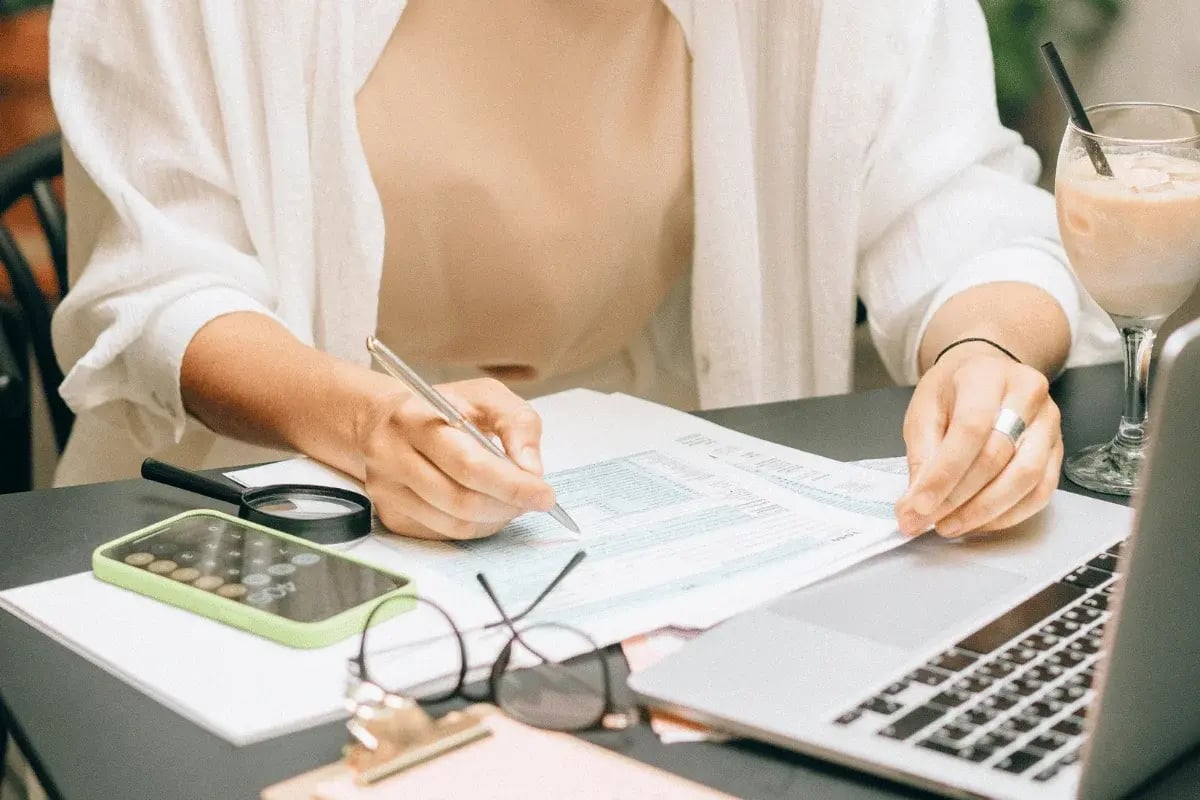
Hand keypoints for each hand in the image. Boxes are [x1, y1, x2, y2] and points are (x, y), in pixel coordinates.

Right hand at [356, 378, 555, 539]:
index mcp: (415, 419)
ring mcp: (387, 491)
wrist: (383, 420)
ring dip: (495, 519)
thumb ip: (517, 423)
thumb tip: (532, 471)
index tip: (545, 495)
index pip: (468, 464)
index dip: (511, 485)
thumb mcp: (485, 396)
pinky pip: (444, 534)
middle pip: (461, 500)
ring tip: (512, 501)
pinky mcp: (390, 515)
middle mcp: (392, 456)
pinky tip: (487, 508)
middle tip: (534, 500)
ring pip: (454, 524)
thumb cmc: (444, 407)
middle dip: (508, 505)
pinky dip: (476, 527)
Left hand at [895, 343, 1062, 537]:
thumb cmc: (952, 391)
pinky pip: (1041, 491)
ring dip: (985, 511)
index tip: (918, 506)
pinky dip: (1009, 514)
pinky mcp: (1058, 448)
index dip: (944, 474)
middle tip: (926, 520)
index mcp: (986, 376)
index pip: (970, 430)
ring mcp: (1049, 422)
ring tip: (950, 525)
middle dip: (958, 497)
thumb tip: (914, 507)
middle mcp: (1027, 395)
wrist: (985, 372)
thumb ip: (921, 455)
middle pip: (997, 456)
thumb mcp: (924, 410)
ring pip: (1026, 478)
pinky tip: (979, 522)